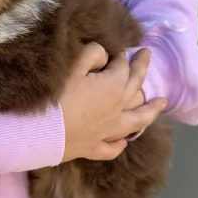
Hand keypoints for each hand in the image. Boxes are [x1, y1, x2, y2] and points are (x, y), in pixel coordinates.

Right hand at [60, 44, 165, 161]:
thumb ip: (92, 54)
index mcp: (113, 86)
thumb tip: (105, 55)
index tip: (116, 49)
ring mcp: (107, 132)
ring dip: (150, 111)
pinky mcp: (93, 149)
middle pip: (135, 86)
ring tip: (162, 103)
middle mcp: (116, 109)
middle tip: (147, 54)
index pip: (122, 66)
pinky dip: (121, 143)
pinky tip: (124, 141)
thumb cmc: (53, 97)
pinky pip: (113, 147)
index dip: (119, 55)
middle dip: (141, 68)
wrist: (36, 133)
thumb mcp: (71, 66)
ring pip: (136, 121)